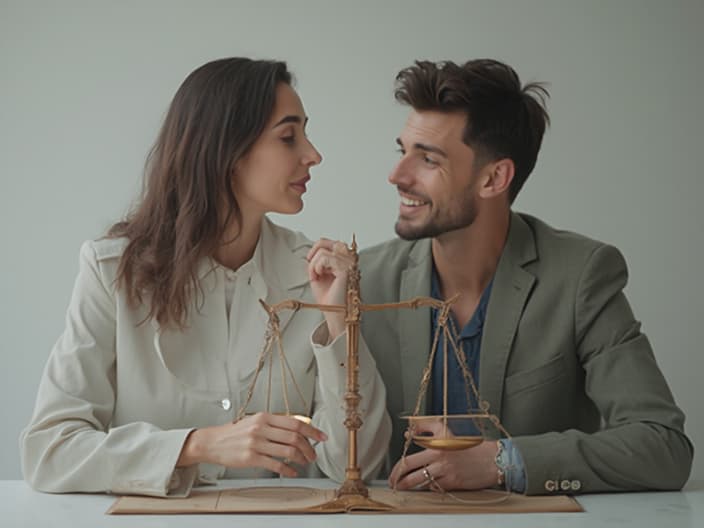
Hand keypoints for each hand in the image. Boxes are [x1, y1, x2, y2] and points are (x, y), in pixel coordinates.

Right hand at [177, 412, 327, 476]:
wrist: (213, 442)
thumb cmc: (236, 432)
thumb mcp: (255, 421)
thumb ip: (275, 424)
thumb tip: (298, 429)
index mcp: (265, 417)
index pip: (295, 423)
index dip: (312, 430)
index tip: (322, 437)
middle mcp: (261, 428)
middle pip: (295, 437)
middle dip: (309, 447)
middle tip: (313, 454)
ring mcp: (256, 443)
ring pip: (288, 451)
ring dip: (301, 458)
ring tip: (304, 462)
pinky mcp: (251, 457)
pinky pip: (276, 464)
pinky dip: (288, 470)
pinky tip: (292, 472)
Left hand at [306, 238, 353, 339]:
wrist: (336, 315)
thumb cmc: (331, 299)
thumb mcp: (320, 275)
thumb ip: (318, 262)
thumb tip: (312, 252)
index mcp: (346, 261)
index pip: (332, 242)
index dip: (317, 248)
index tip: (310, 260)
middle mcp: (350, 260)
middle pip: (328, 242)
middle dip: (314, 253)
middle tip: (312, 267)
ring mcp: (349, 264)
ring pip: (323, 251)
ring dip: (314, 265)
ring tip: (317, 276)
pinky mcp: (346, 269)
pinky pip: (325, 258)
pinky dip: (316, 267)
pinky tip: (319, 276)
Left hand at [389, 420, 498, 490]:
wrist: (490, 459)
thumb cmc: (468, 446)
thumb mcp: (445, 429)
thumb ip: (425, 427)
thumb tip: (409, 431)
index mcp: (436, 443)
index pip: (411, 451)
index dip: (399, 461)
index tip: (394, 467)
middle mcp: (439, 457)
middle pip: (410, 468)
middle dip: (397, 477)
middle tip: (393, 481)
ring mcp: (445, 471)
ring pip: (420, 480)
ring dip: (408, 485)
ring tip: (402, 486)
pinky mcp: (452, 483)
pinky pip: (434, 487)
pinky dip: (429, 487)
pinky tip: (428, 484)